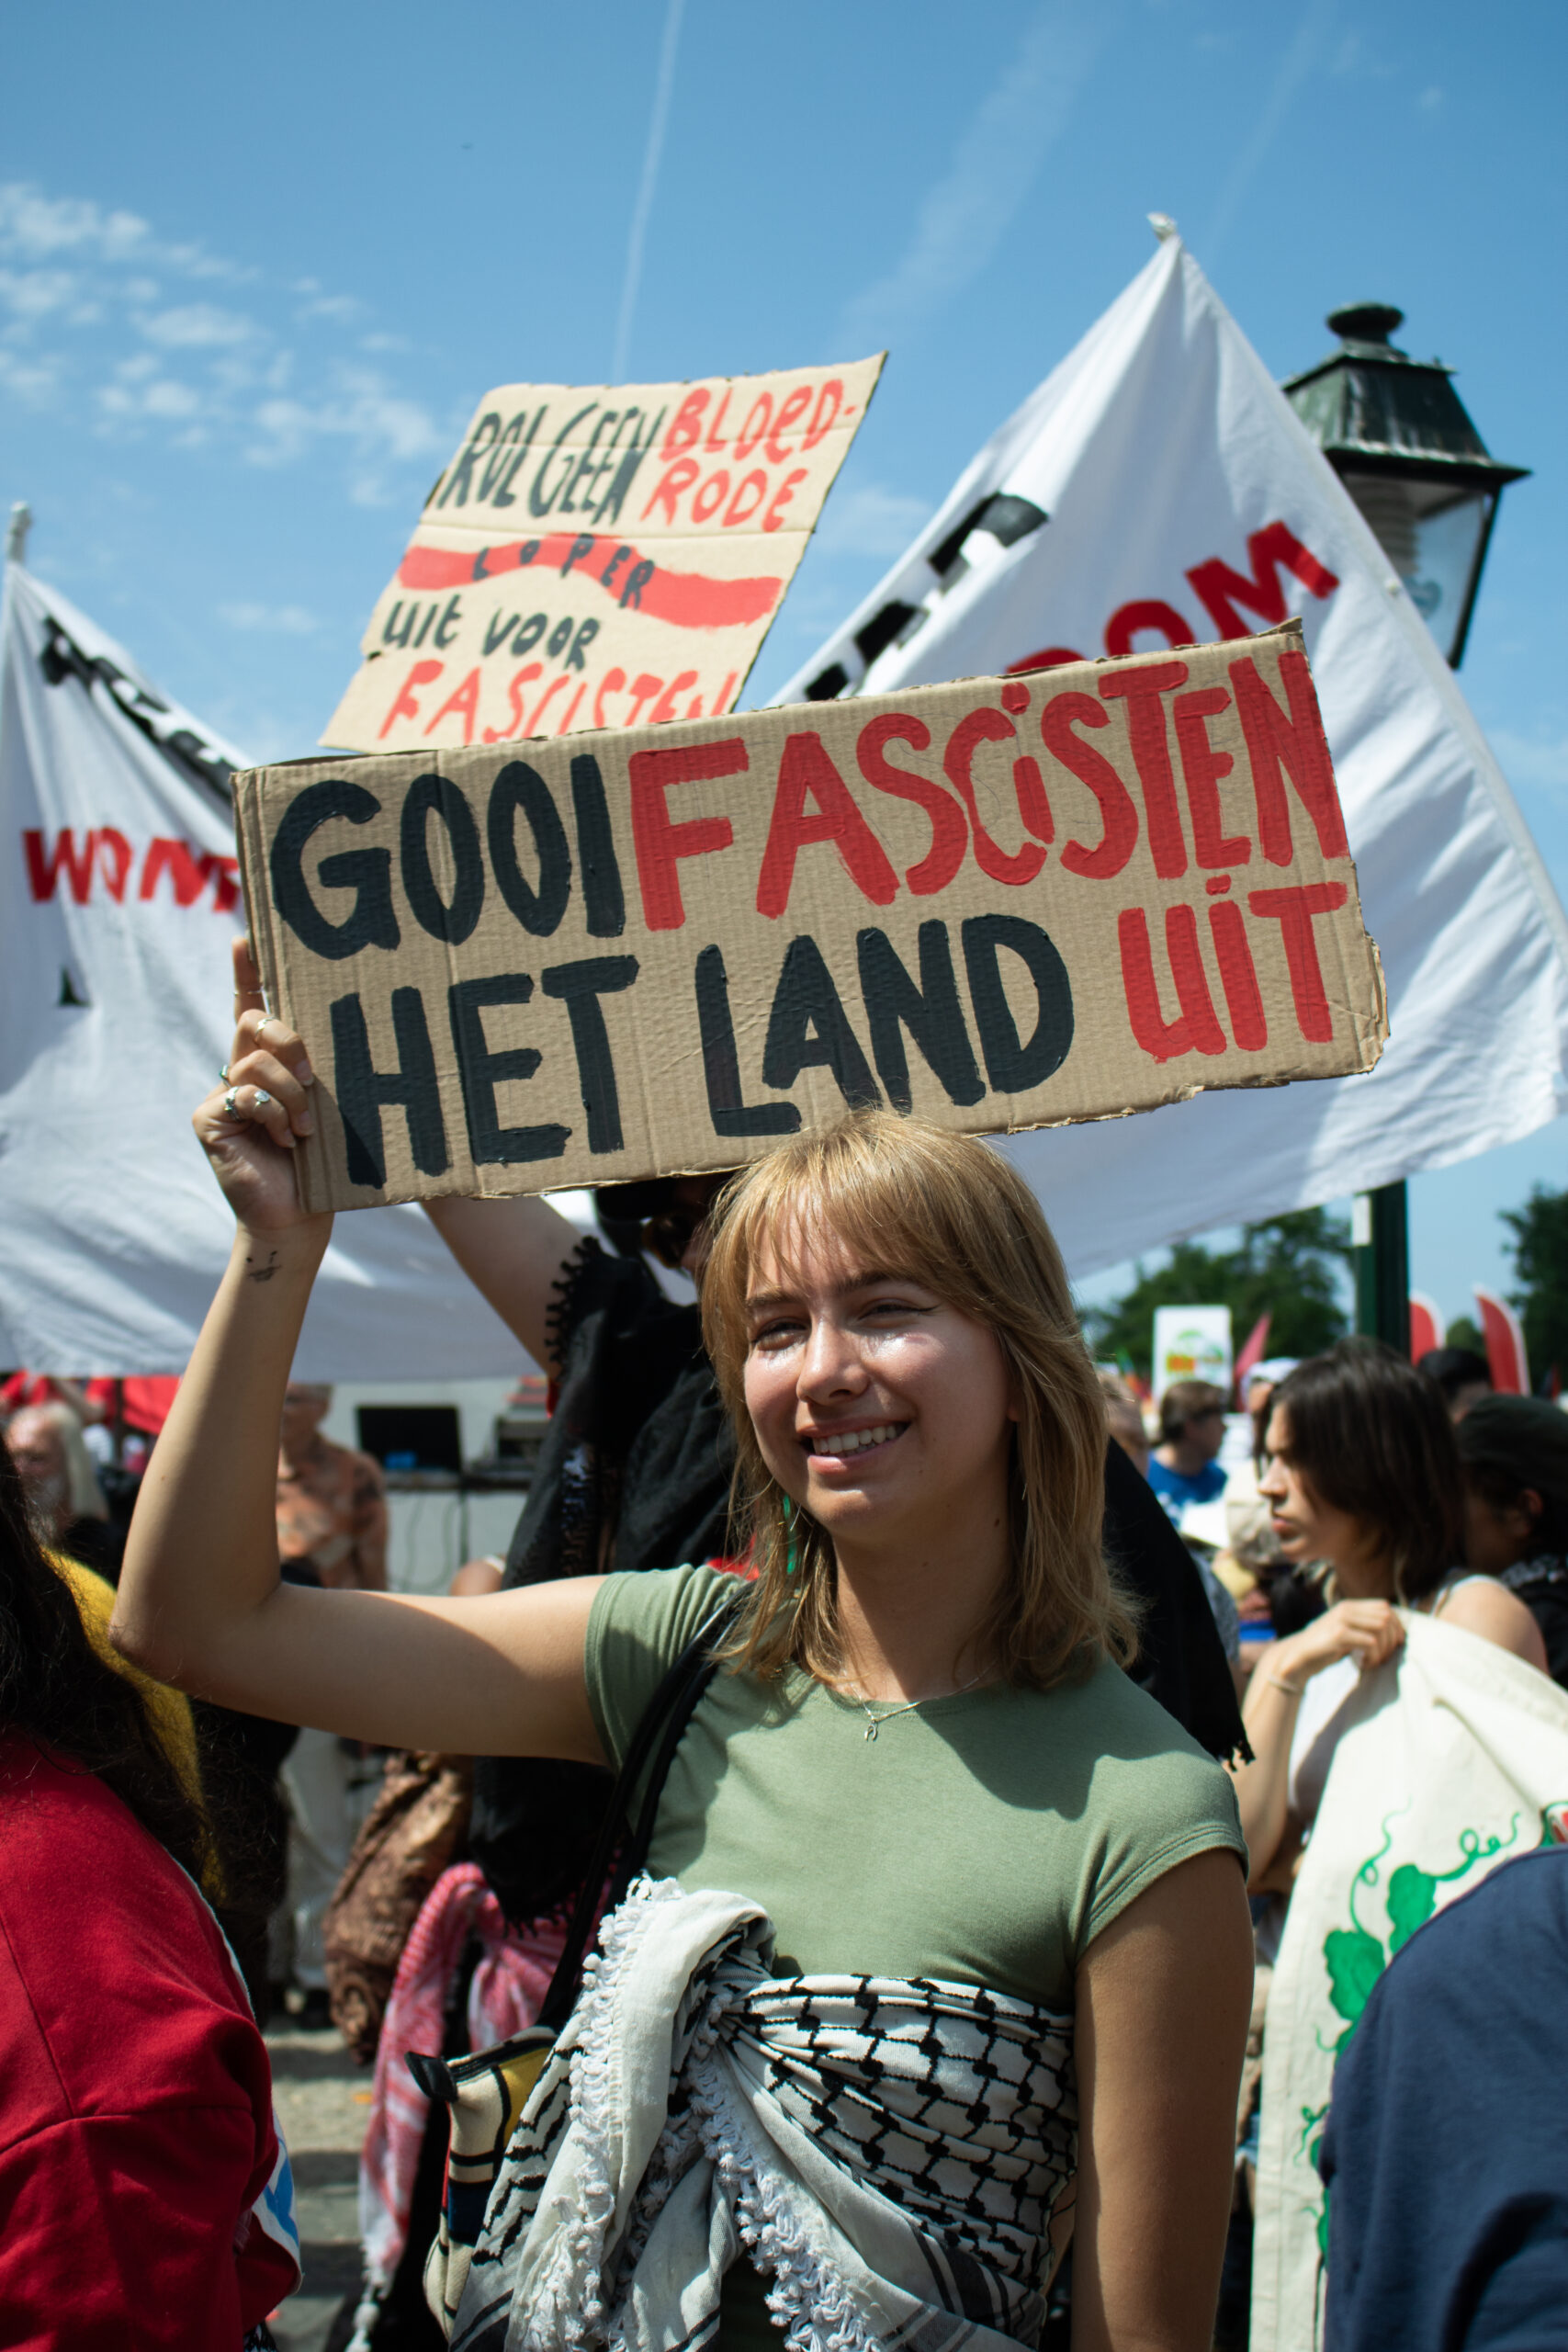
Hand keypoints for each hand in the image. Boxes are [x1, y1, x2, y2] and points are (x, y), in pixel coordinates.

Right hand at [193, 938, 326, 1236]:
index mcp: (268, 1063)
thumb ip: (320, 1075)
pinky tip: (287, 1141)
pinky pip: (244, 1095)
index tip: (247, 936)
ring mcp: (221, 1095)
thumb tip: (338, 1044)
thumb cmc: (323, 1166)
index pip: (253, 1006)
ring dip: (291, 1095)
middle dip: (289, 1039)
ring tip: (306, 1129)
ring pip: (255, 1062)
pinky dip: (273, 1116)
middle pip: (256, 1021)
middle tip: (313, 1074)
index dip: (247, 971)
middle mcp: (239, 1071)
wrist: (298, 1218)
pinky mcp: (209, 1120)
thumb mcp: (329, 1110)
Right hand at [1278, 1599, 1404, 1683]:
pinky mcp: (1338, 1634)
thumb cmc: (1325, 1646)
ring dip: (1383, 1649)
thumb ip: (1362, 1624)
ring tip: (1374, 1661)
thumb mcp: (1344, 1629)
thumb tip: (1394, 1627)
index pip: (1385, 1608)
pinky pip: (1371, 1643)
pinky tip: (1365, 1665)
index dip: (1396, 1626)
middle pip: (1386, 1618)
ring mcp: (1342, 1620)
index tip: (1395, 1644)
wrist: (1298, 1656)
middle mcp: (1346, 1609)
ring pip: (1381, 1629)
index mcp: (1349, 1606)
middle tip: (1384, 1656)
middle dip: (1392, 1640)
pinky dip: (1373, 1657)